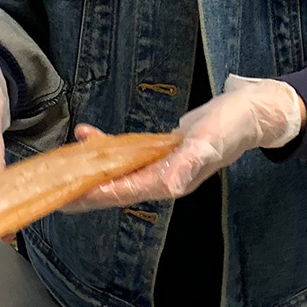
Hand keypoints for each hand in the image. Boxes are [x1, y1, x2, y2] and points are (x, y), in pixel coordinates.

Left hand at [65, 75, 304, 210]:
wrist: (251, 112)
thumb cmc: (233, 124)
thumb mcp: (211, 140)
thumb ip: (190, 162)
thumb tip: (169, 187)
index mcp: (173, 180)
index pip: (127, 190)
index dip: (98, 193)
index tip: (71, 195)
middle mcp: (164, 178)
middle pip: (117, 189)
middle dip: (86, 191)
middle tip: (54, 192)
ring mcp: (162, 166)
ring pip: (118, 173)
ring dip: (92, 169)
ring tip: (63, 166)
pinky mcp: (161, 150)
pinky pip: (128, 153)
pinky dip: (107, 146)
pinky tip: (89, 134)